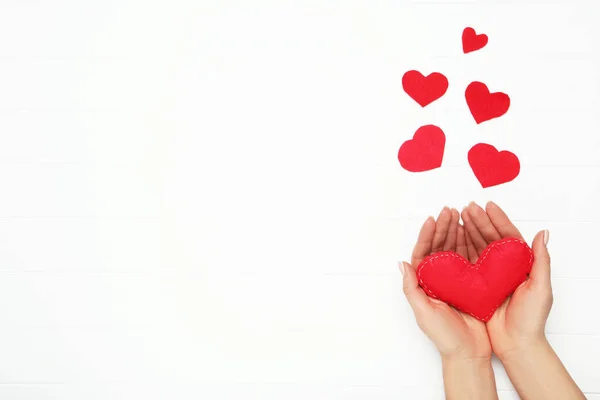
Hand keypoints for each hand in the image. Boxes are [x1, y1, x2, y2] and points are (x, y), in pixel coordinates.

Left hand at [402, 207, 491, 360]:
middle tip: (450, 210)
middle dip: (443, 227)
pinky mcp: (471, 283)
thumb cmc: (444, 336)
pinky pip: (469, 258)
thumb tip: (402, 264)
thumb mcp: (423, 313)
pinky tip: (472, 231)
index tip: (432, 219)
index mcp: (424, 283)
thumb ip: (412, 289)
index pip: (423, 253)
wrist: (469, 352)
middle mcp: (438, 278)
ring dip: (456, 231)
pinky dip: (470, 244)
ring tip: (461, 214)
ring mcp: (454, 279)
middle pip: (439, 246)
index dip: (426, 235)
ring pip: (453, 249)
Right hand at [460, 202, 552, 358]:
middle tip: (467, 208)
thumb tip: (543, 234)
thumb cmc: (531, 319)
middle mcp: (503, 267)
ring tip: (456, 217)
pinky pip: (466, 262)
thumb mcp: (541, 288)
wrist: (516, 343)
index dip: (497, 219)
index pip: (508, 235)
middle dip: (478, 220)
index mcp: (520, 263)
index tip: (487, 205)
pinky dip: (459, 248)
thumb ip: (542, 260)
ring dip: (467, 230)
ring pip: (476, 246)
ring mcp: (488, 275)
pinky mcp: (475, 285)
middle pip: (489, 237)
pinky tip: (452, 238)